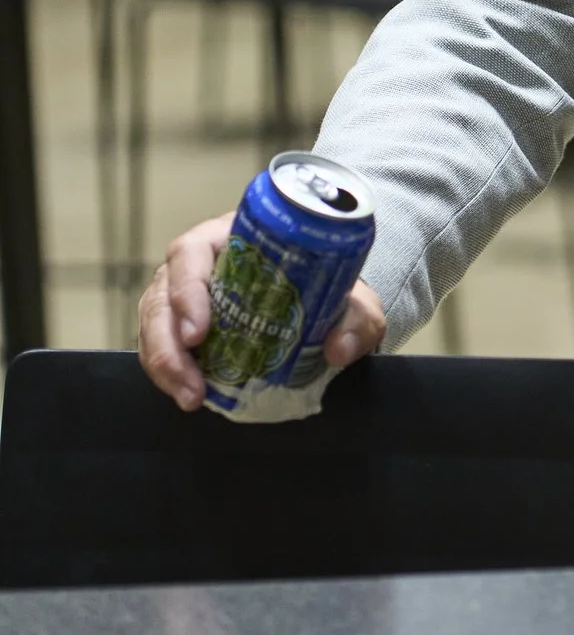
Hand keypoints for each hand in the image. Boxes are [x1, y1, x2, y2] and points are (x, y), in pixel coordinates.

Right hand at [138, 211, 386, 410]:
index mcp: (234, 238)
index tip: (199, 331)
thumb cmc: (331, 285)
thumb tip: (339, 350)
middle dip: (168, 341)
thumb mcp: (354, 299)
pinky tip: (189, 394)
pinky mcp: (185, 323)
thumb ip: (357, 319)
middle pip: (162, 294)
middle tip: (191, 380)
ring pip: (154, 322)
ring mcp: (187, 293)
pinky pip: (162, 343)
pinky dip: (169, 372)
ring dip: (164, 363)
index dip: (186, 288)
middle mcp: (201, 262)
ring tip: (191, 396)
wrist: (328, 300)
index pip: (192, 251)